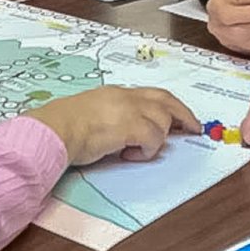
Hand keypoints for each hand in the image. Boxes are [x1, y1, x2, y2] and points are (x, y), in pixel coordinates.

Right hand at [26, 86, 199, 164]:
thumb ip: (111, 118)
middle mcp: (125, 97)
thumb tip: (122, 135)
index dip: (167, 106)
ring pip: (162, 121)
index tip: (177, 117)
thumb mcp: (90, 114)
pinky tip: (129, 156)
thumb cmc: (63, 126)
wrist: (55, 129)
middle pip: (165, 100)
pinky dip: (146, 150)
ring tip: (137, 151)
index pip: (150, 95)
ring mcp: (129, 110)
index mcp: (115, 94)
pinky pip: (154, 139)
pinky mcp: (131, 126)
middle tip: (194, 127)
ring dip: (156, 138)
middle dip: (183, 113)